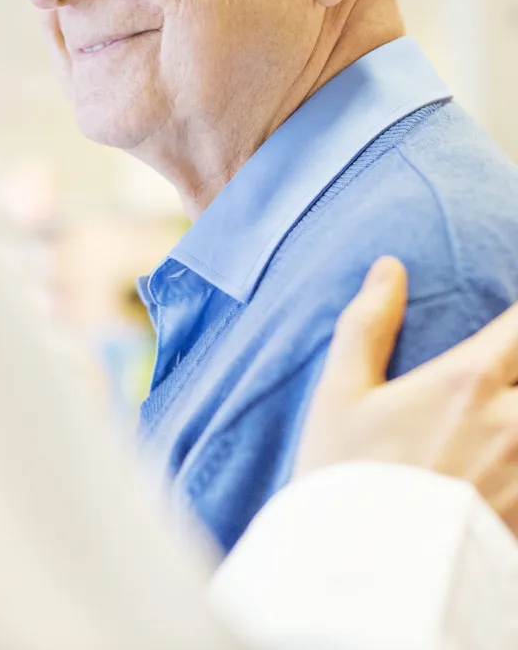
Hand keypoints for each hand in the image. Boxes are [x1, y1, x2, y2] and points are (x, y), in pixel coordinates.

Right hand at [297, 257, 517, 535]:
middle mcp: (512, 420)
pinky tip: (505, 461)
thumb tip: (389, 267)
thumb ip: (367, 324)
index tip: (509, 324)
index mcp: (468, 380)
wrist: (357, 573)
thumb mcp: (341, 393)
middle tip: (500, 378)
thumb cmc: (345, 475)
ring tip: (503, 423)